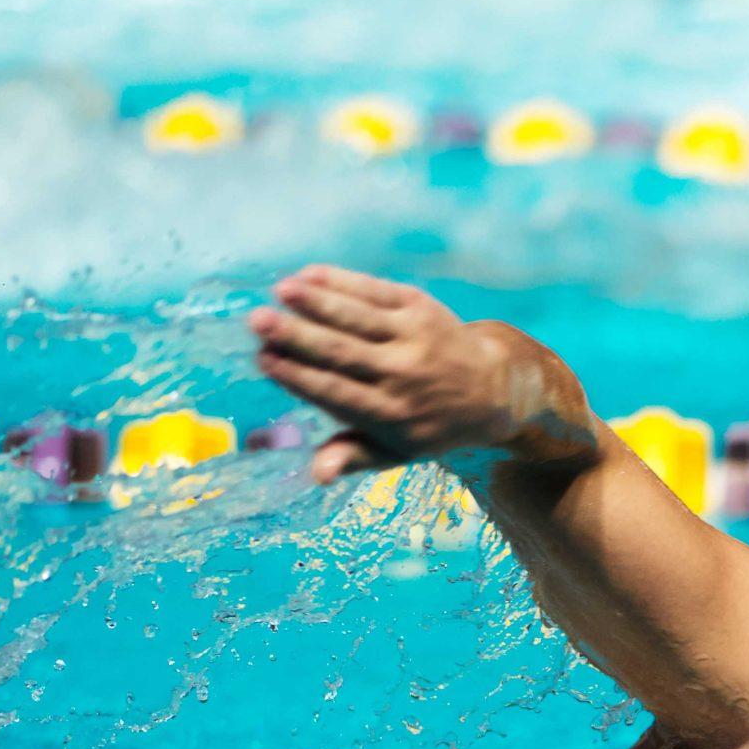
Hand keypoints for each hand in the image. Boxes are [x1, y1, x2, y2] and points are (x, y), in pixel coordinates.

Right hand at [249, 266, 529, 482]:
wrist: (491, 390)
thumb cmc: (427, 424)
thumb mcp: (396, 452)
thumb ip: (352, 457)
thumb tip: (317, 474)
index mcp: (391, 415)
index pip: (335, 393)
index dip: (298, 376)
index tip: (263, 360)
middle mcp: (403, 375)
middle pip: (342, 353)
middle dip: (298, 336)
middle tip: (257, 321)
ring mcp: (414, 338)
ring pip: (357, 317)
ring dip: (316, 301)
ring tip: (280, 290)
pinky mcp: (421, 308)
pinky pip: (376, 291)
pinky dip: (342, 281)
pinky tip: (309, 274)